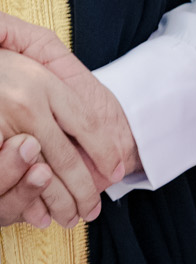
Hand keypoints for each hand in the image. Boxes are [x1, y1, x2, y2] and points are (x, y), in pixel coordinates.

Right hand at [0, 12, 136, 226]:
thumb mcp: (28, 46)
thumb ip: (51, 63)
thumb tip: (79, 98)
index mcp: (42, 82)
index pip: (86, 124)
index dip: (104, 150)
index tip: (116, 168)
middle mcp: (26, 105)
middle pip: (66, 157)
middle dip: (83, 189)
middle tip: (94, 209)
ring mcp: (4, 126)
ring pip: (41, 175)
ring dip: (60, 201)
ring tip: (72, 217)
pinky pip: (11, 178)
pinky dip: (27, 200)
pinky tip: (40, 214)